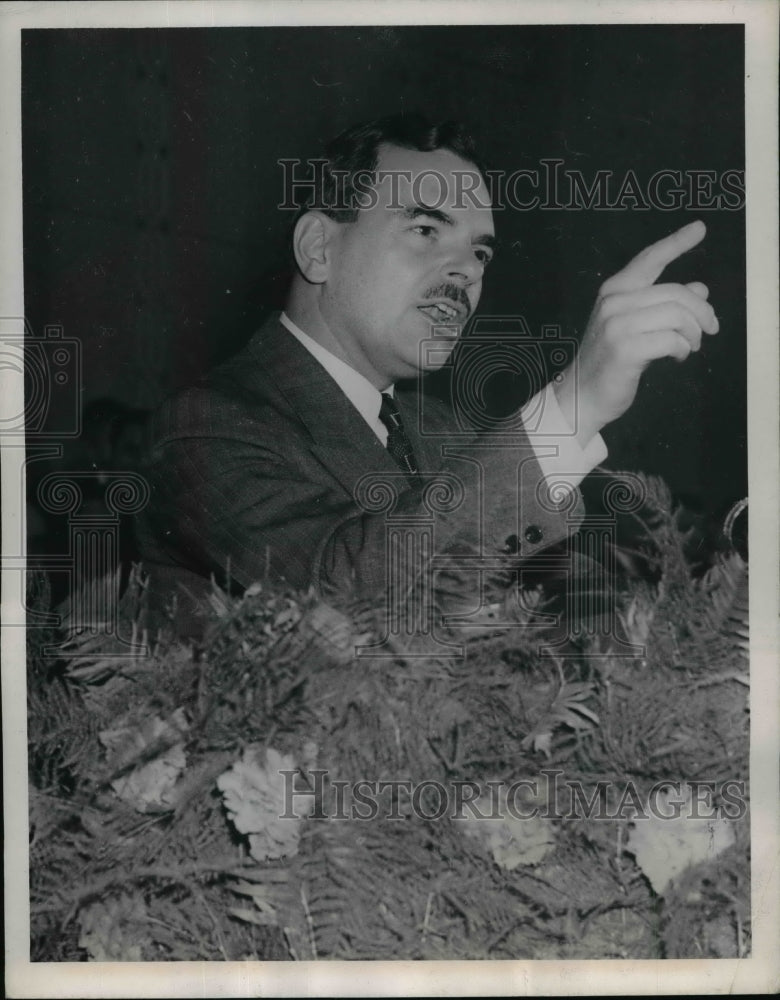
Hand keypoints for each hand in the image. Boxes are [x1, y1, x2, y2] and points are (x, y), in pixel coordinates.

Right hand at [554, 220, 718, 446]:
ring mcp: (617, 325)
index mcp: (614, 291)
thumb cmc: (610, 362)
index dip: (676, 243)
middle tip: (710, 329)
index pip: (649, 259)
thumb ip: (664, 306)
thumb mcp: (637, 326)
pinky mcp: (625, 349)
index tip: (700, 228)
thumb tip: (700, 289)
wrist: (581, 396)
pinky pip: (672, 340)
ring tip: (690, 346)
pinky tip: (677, 357)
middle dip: (702, 312)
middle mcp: (613, 302)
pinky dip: (682, 349)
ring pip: (677, 316)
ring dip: (694, 333)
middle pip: (676, 293)